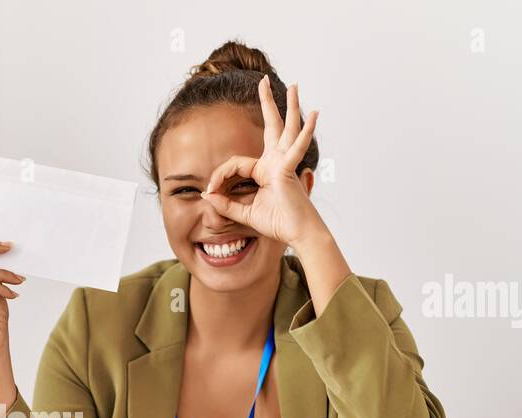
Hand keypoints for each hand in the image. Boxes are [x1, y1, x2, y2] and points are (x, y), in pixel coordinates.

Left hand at [201, 77, 326, 248]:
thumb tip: (206, 194)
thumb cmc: (276, 223)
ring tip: (295, 86)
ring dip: (289, 106)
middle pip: (271, 127)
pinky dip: (305, 131)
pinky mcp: (288, 168)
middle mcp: (275, 162)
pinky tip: (315, 114)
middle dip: (267, 103)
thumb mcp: (244, 213)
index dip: (219, 176)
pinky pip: (295, 147)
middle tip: (264, 81)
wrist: (296, 233)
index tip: (209, 192)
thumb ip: (226, 204)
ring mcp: (283, 162)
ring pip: (286, 128)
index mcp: (264, 171)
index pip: (235, 164)